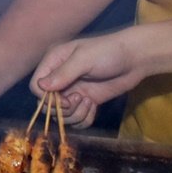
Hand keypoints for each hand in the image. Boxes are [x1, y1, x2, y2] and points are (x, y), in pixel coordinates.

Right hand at [31, 29, 149, 128]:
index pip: (36, 86)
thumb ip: (63, 73)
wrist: (135, 59)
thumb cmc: (109, 52)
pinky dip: (84, 118)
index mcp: (54, 61)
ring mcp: (72, 91)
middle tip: (80, 99)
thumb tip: (41, 87)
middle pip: (47, 105)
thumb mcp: (85, 59)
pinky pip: (76, 120)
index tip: (65, 100)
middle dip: (63, 109)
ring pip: (62, 116)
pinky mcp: (85, 101)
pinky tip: (94, 106)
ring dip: (75, 115)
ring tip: (89, 102)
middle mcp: (60, 78)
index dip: (47, 98)